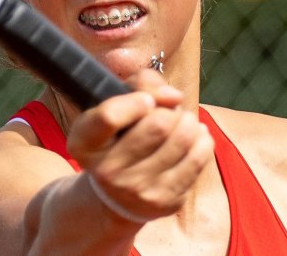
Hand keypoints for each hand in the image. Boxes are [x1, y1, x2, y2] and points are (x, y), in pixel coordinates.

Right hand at [66, 69, 213, 221]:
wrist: (120, 194)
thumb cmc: (121, 136)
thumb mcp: (116, 105)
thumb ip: (141, 85)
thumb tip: (175, 97)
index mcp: (84, 142)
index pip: (110, 117)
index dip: (137, 101)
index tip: (147, 101)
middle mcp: (106, 171)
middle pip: (158, 125)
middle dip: (170, 111)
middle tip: (167, 115)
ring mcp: (137, 191)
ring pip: (182, 139)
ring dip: (188, 122)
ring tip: (182, 123)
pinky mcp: (165, 202)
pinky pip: (198, 158)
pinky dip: (202, 139)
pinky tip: (194, 138)